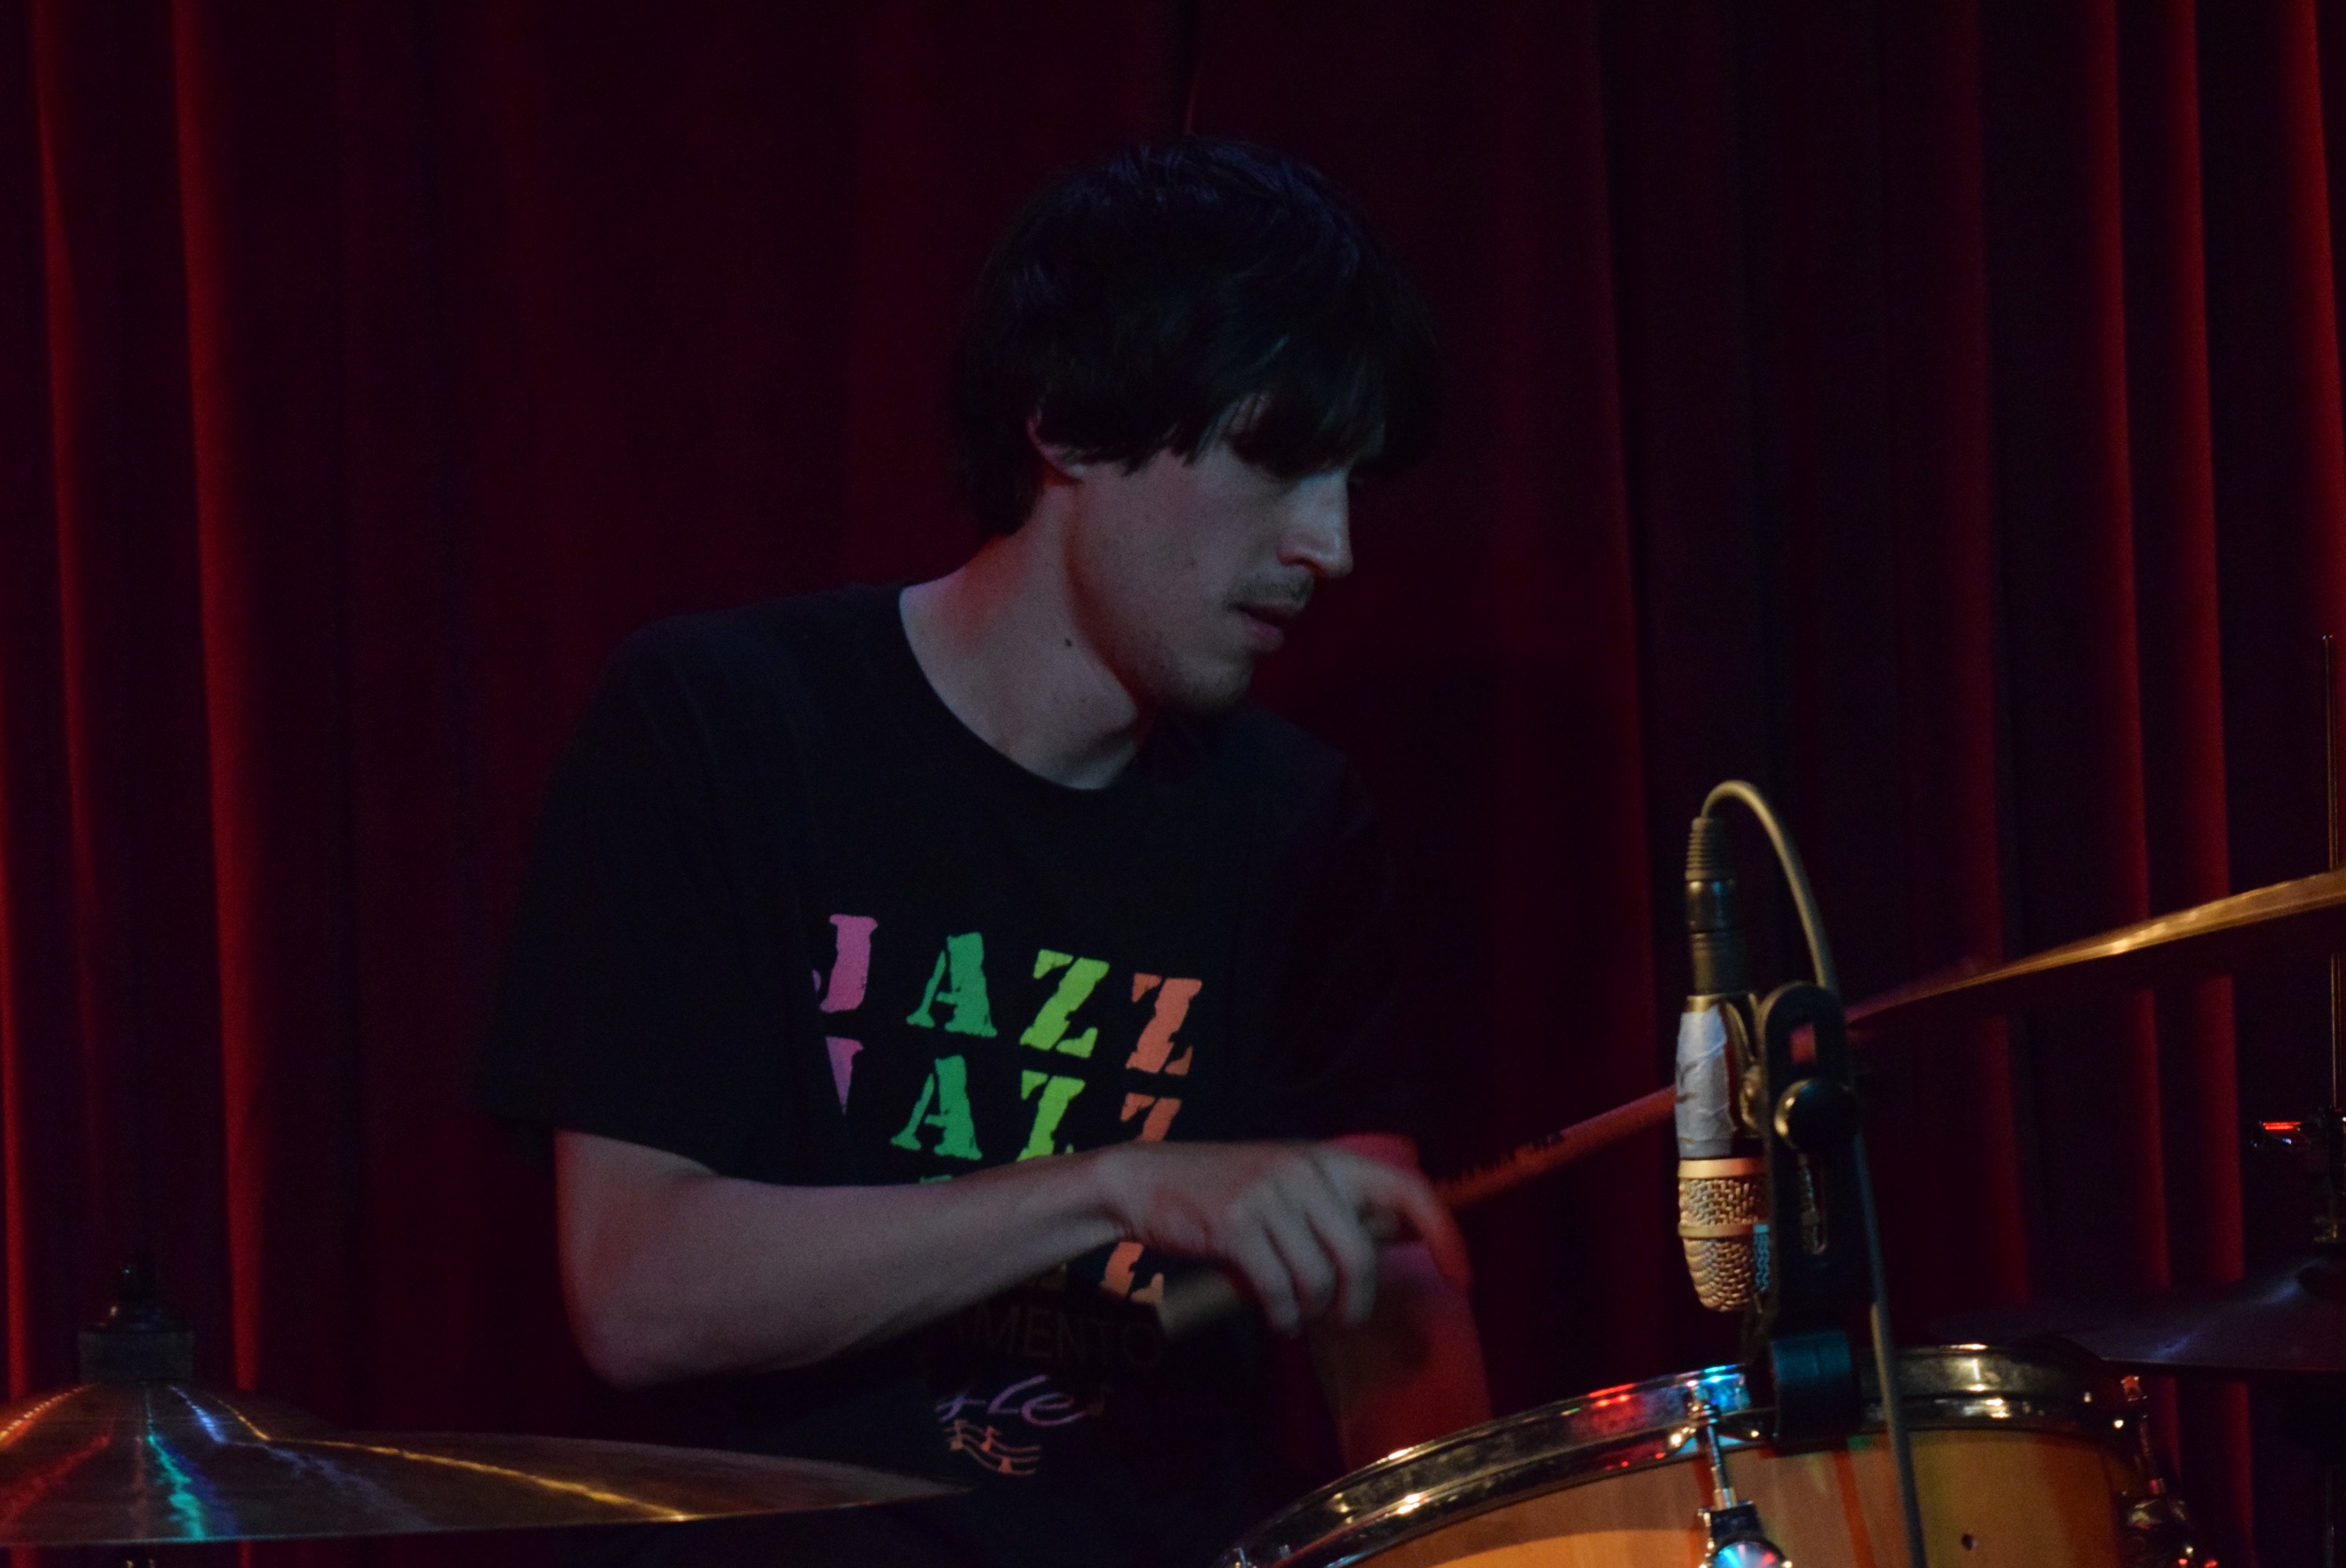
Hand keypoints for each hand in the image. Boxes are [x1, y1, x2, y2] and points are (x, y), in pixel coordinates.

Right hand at [1089, 1140, 1468, 1333]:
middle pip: (1360, 1253)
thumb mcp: (1287, 1186)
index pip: (1409, 1188)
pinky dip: (1283, 1315)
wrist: (1145, 1182)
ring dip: (1311, 1310)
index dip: (1445, 1234)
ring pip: (1318, 1277)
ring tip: (1295, 1313)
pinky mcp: (1236, 1224)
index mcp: (1327, 1159)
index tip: (1462, 1275)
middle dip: (1356, 1300)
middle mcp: (1305, 1170)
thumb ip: (1335, 1210)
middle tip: (1342, 1317)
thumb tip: (1400, 1242)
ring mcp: (1269, 1195)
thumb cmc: (1223, 1194)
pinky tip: (1276, 1315)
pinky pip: (1279, 1290)